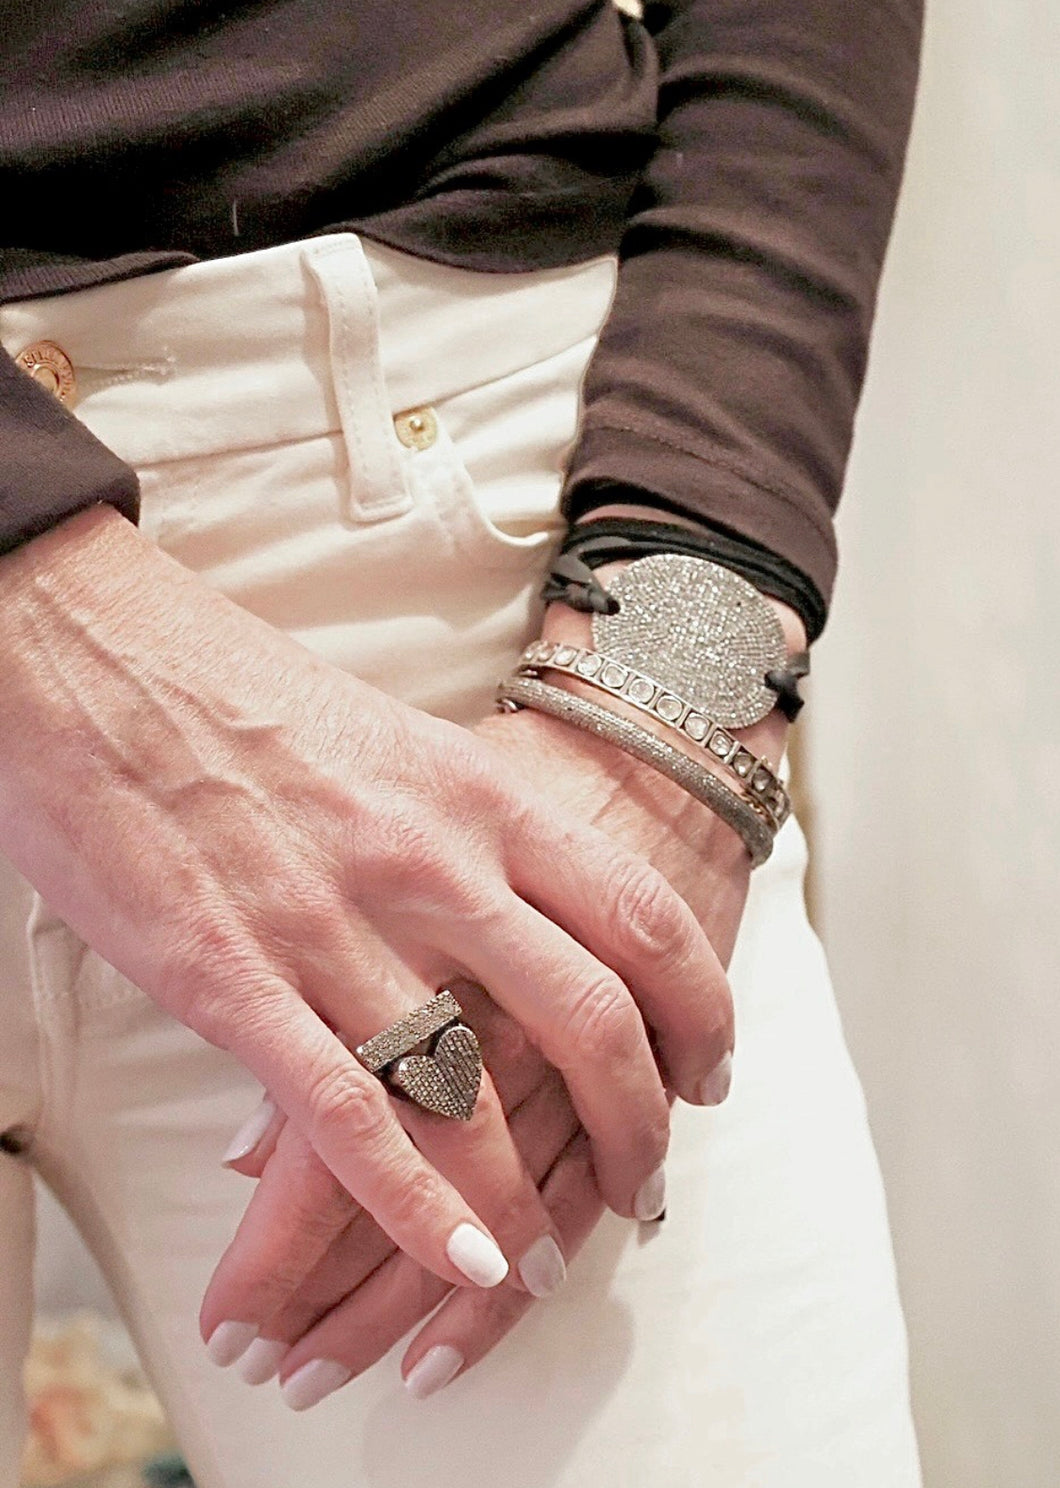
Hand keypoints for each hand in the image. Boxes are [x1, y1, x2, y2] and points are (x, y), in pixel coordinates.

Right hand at [200, 632, 785, 1400]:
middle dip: (636, 1125)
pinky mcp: (237, 980)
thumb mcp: (395, 742)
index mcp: (480, 794)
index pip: (641, 916)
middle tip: (646, 1186)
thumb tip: (512, 914)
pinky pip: (348, 1118)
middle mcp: (433, 865)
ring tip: (545, 1263)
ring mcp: (337, 925)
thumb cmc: (241, 693)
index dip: (699, 1010)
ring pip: (473, 1091)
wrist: (98, 658)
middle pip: (587, 1018)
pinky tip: (460, 1261)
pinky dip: (417, 1208)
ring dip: (524, 1200)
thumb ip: (464, 831)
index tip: (708, 1072)